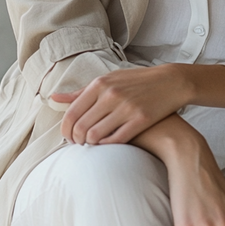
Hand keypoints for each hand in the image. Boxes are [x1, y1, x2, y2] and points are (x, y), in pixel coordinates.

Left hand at [51, 64, 189, 144]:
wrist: (170, 82)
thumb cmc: (136, 81)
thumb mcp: (108, 80)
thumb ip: (81, 92)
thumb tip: (54, 98)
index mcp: (100, 83)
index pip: (72, 113)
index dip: (66, 130)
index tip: (68, 136)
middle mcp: (111, 94)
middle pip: (81, 127)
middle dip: (76, 140)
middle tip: (79, 143)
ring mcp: (126, 107)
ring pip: (95, 136)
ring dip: (90, 144)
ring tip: (92, 144)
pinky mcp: (140, 119)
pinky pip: (115, 140)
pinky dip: (106, 145)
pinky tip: (107, 144)